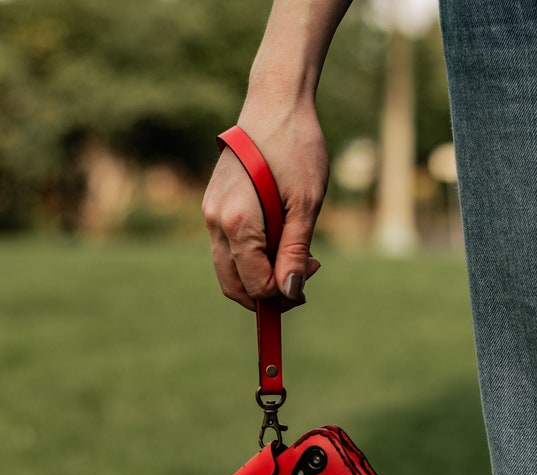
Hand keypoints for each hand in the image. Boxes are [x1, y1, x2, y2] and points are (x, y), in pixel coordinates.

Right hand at [202, 101, 326, 310]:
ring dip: (258, 276)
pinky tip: (277, 239)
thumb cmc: (296, 148)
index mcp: (237, 223)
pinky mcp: (214, 205)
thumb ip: (294, 250)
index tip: (311, 271)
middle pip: (233, 285)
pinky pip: (228, 248)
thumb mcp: (305, 203)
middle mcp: (215, 222)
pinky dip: (250, 257)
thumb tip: (289, 292)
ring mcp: (210, 213)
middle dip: (266, 294)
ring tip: (293, 257)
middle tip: (299, 281)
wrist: (274, 103)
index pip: (255, 283)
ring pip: (228, 269)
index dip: (284, 292)